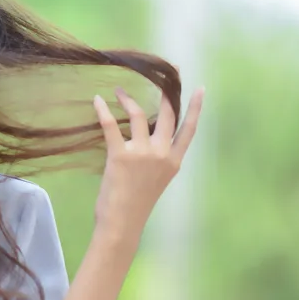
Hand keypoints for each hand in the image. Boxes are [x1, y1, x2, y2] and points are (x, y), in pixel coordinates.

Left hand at [91, 86, 203, 246]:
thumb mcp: (155, 180)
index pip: (189, 129)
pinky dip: (104, 110)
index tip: (200, 89)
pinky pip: (111, 126)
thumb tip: (145, 136)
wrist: (122, 224)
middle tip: (159, 75)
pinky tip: (98, 100)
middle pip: (167, 115)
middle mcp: (162, 155)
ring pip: (140, 115)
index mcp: (173, 162)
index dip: (195, 108)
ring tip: (117, 91)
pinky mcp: (120, 157)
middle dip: (165, 92)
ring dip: (127, 99)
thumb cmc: (135, 204)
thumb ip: (156, 158)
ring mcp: (142, 155)